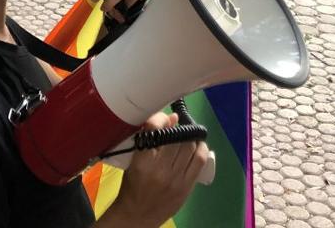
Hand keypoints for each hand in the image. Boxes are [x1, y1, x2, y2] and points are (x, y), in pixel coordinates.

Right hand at [109, 111, 208, 225]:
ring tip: (188, 137)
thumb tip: (173, 118)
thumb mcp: (135, 160)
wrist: (137, 215)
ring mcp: (175, 179)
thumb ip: (151, 139)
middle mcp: (160, 169)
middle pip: (177, 138)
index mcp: (142, 160)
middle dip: (178, 130)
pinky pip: (199, 162)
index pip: (154, 129)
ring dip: (190, 139)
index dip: (161, 119)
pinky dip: (201, 149)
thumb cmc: (133, 185)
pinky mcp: (186, 187)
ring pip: (190, 147)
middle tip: (177, 130)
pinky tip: (198, 146)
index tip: (163, 119)